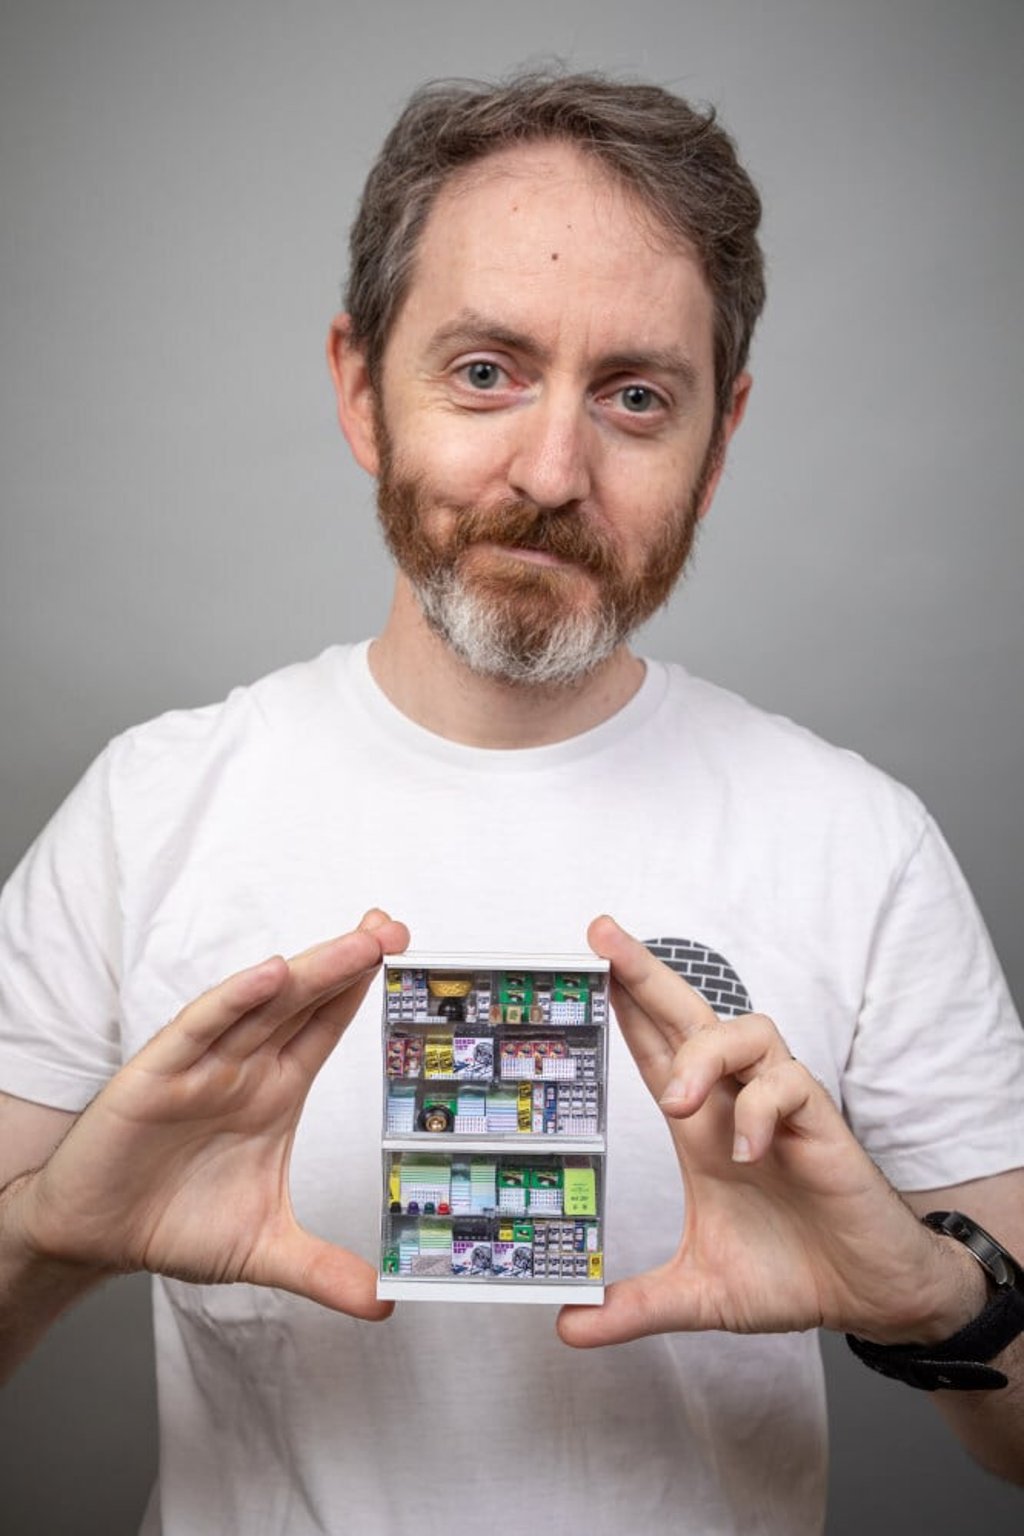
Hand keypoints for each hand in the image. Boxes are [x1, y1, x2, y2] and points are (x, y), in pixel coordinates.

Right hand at [15, 909, 408, 1320]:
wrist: (95, 1236)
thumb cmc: (174, 1223)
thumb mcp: (264, 1249)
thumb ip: (323, 1270)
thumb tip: (383, 1303)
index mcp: (275, 1089)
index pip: (327, 1025)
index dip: (362, 988)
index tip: (405, 951)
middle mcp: (245, 1066)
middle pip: (306, 1001)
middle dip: (351, 962)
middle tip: (395, 928)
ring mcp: (203, 1065)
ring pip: (263, 1005)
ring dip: (311, 970)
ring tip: (359, 941)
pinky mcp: (156, 1076)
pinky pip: (199, 1029)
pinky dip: (233, 1000)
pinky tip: (270, 975)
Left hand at [558, 916, 968, 1348]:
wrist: (867, 1296)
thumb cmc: (791, 1274)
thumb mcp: (698, 1294)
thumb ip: (633, 1305)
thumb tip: (566, 1325)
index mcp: (700, 1127)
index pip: (654, 1050)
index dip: (622, 1007)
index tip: (581, 965)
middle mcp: (734, 1102)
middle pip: (690, 1014)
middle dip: (646, 974)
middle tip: (603, 937)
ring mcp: (779, 1107)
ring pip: (745, 1031)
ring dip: (705, 1053)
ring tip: (679, 1101)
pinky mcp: (820, 1125)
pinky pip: (789, 1088)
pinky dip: (762, 1111)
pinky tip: (749, 1151)